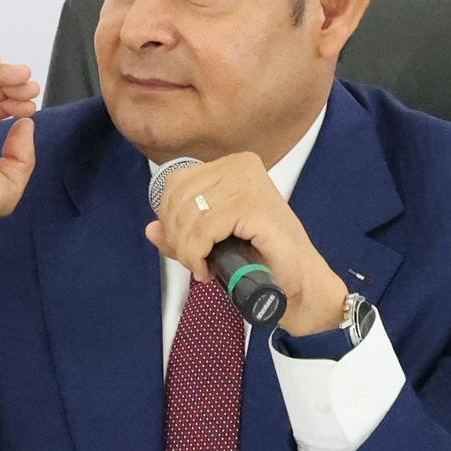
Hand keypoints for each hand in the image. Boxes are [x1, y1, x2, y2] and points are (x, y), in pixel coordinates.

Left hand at [143, 150, 350, 336]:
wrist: (299, 285)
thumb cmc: (263, 260)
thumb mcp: (214, 241)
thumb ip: (183, 232)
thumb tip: (151, 228)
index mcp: (232, 165)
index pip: (176, 182)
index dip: (169, 218)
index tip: (183, 247)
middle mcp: (241, 165)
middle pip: (178, 197)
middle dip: (176, 237)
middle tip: (194, 263)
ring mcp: (248, 182)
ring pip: (188, 214)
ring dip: (186, 249)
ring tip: (202, 267)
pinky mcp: (252, 205)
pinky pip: (203, 229)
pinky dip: (197, 255)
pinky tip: (208, 270)